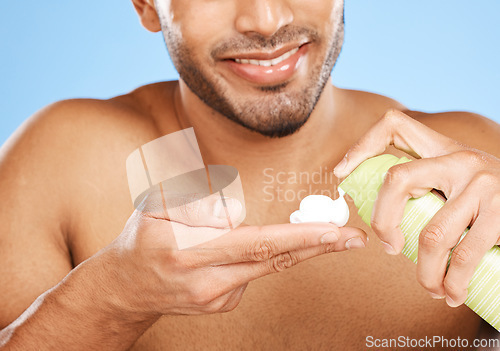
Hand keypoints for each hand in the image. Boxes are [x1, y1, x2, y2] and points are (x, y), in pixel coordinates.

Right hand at [103, 190, 366, 318]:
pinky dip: (254, 253)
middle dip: (316, 247)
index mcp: (188, 252)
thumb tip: (235, 211)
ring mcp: (217, 299)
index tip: (330, 229)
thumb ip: (194, 200)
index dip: (295, 236)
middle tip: (354, 237)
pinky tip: (230, 249)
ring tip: (310, 231)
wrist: (126, 287)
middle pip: (272, 261)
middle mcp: (206, 282)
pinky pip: (251, 271)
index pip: (253, 242)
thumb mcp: (152, 205)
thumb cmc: (142, 237)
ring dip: (292, 245)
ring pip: (265, 264)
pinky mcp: (224, 305)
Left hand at [333, 109, 499, 306]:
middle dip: (383, 221)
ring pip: (432, 234)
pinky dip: (454, 281)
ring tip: (430, 288)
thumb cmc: (489, 196)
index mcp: (441, 149)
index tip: (341, 173)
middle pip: (398, 180)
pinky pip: (464, 254)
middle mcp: (458, 159)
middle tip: (389, 249)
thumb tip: (383, 217)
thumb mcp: (458, 177)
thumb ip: (427, 183)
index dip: (361, 145)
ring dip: (425, 272)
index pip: (394, 126)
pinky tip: (453, 293)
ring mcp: (481, 184)